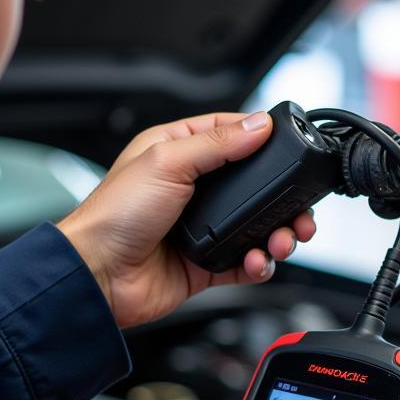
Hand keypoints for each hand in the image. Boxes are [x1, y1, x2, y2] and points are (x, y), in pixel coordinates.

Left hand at [57, 111, 315, 328]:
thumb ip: (216, 143)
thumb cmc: (114, 215)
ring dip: (278, 233)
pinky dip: (260, 264)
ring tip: (283, 239)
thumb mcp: (166, 161)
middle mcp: (191, 189)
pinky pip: (245, 263)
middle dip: (283, 196)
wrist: (98, 275)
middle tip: (301, 206)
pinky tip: (259, 261)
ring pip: (257, 226)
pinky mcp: (204, 265)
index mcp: (177, 152)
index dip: (261, 138)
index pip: (230, 134)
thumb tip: (258, 125)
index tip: (289, 144)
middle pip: (254, 185)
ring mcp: (200, 228)